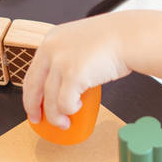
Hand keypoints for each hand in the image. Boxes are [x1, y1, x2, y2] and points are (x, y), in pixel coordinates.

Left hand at [23, 14, 130, 128]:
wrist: (131, 37)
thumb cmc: (117, 40)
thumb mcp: (83, 44)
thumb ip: (72, 58)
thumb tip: (70, 83)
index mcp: (52, 40)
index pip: (33, 71)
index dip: (31, 91)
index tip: (33, 102)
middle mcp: (52, 50)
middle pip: (33, 86)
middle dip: (33, 107)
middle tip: (37, 119)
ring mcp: (61, 63)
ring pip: (49, 99)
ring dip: (55, 116)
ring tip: (64, 123)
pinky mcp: (73, 76)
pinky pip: (65, 103)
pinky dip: (70, 110)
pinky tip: (78, 108)